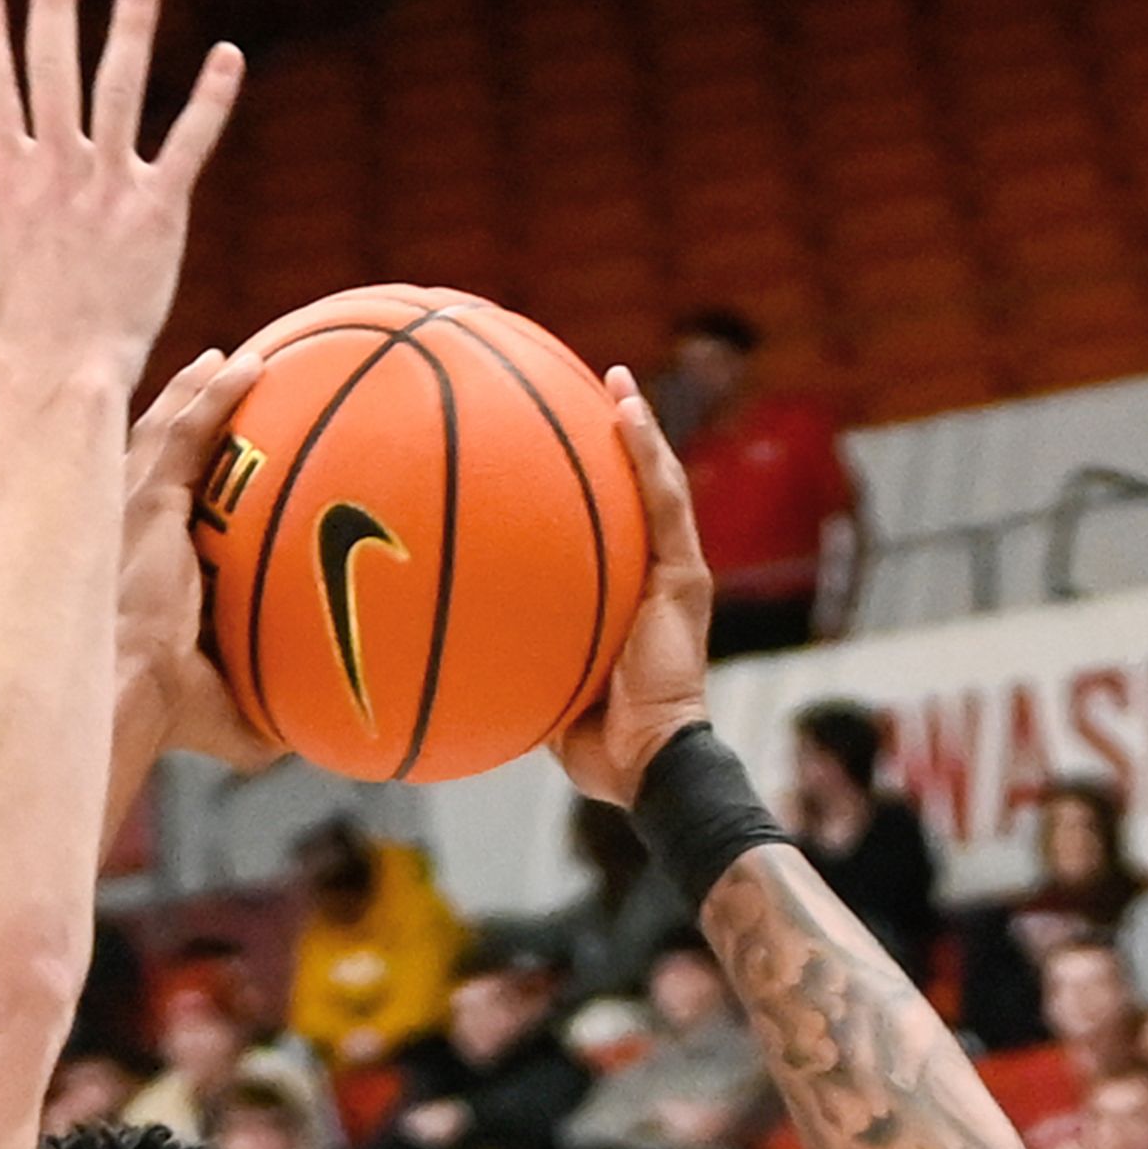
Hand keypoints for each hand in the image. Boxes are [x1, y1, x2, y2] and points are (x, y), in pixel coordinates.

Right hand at [0, 0, 241, 408]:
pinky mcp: (158, 213)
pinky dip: (211, 99)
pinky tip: (230, 55)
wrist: (63, 385)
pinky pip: (190, 144)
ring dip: (132, 27)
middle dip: (53, 2)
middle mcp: (56, 169)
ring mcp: (109, 187)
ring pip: (123, 88)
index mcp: (3, 180)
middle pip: (54, 66)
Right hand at [113, 344, 269, 763]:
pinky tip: (252, 364)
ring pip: (167, 428)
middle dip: (181, 414)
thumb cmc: (161, 715)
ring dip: (199, 390)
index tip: (205, 462)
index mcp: (130, 571)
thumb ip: (261, 717)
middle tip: (212, 384)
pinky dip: (219, 393)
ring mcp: (130, 505)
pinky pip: (191, 429)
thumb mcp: (222, 717)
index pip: (153, 510)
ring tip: (232, 363)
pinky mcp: (148, 495)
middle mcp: (122, 528)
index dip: (173, 481)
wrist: (123, 688)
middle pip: (152, 454)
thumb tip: (308, 741)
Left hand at [551, 381, 711, 807]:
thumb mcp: (548, 692)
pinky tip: (626, 411)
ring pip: (660, 486)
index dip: (596, 492)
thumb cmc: (601, 748)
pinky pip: (665, 503)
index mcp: (631, 602)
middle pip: (640, 497)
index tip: (563, 453)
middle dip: (621, 444)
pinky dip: (647, 453)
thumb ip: (522, 661)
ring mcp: (677, 575)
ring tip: (618, 382)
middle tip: (595, 395)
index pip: (615, 534)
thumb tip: (461, 650)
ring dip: (640, 429)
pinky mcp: (686, 578)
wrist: (650, 766)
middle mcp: (658, 580)